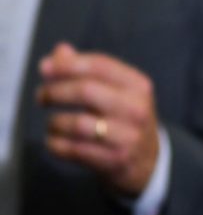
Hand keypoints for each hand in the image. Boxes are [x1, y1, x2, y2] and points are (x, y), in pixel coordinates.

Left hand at [37, 42, 159, 195]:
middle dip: (55, 91)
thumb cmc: (125, 118)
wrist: (148, 160)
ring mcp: (127, 136)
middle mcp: (136, 109)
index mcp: (139, 86)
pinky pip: (73, 150)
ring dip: (55, 122)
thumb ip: (89, 69)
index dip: (68, 64)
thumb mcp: (118, 91)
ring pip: (77, 123)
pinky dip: (56, 144)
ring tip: (52, 123)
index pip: (100, 65)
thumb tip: (58, 54)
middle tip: (42, 96)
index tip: (44, 69)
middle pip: (86, 91)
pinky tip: (55, 141)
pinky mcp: (114, 160)